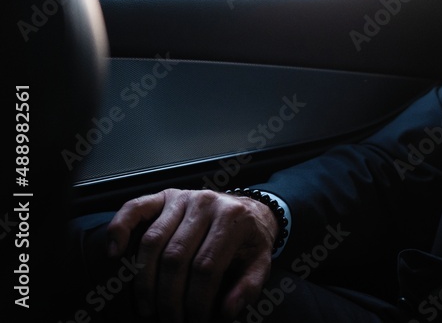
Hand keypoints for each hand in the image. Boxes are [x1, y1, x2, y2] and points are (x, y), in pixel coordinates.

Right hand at [106, 188, 277, 322]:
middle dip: (169, 298)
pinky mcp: (163, 197)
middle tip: (169, 321)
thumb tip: (227, 311)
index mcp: (233, 219)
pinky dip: (119, 229)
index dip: (197, 301)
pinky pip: (134, 209)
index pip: (207, 267)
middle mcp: (206, 203)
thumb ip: (249, 288)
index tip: (195, 321)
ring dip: (144, 281)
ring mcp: (182, 197)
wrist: (247, 210)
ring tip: (148, 308)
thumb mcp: (261, 263)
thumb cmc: (248, 242)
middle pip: (176, 258)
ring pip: (152, 241)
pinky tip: (114, 255)